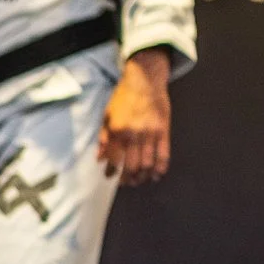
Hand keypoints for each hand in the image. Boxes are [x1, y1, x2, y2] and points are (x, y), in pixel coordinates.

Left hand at [98, 48, 172, 186]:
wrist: (145, 81)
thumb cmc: (123, 98)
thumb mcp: (107, 116)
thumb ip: (103, 138)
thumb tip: (100, 158)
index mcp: (118, 132)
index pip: (114, 160)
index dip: (111, 172)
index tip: (110, 177)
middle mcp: (134, 135)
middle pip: (132, 166)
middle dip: (128, 178)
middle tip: (126, 182)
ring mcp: (150, 134)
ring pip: (148, 163)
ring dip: (143, 176)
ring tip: (139, 179)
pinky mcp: (164, 130)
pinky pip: (164, 154)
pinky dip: (160, 167)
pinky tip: (157, 175)